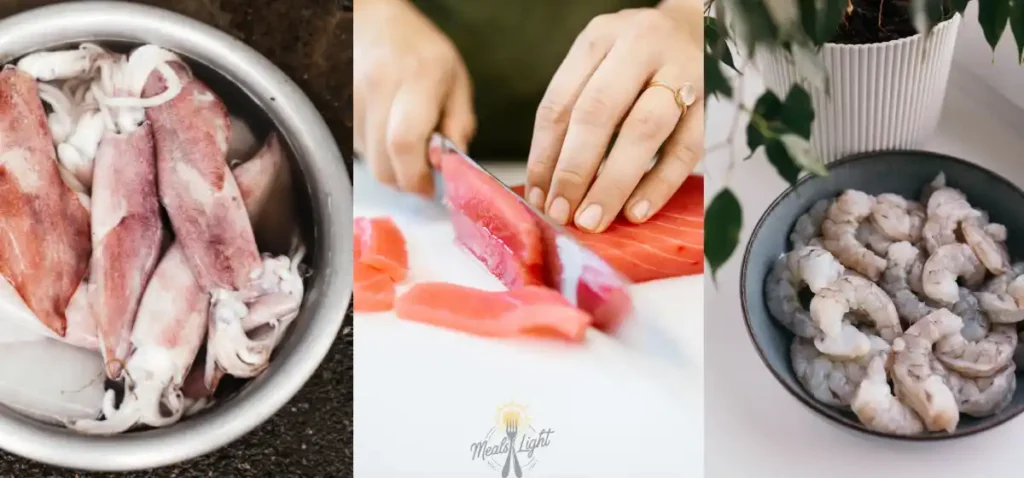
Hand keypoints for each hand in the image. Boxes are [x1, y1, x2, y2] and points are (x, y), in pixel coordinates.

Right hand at [354, 0, 475, 195]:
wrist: (372, 21)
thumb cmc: (420, 51)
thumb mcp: (456, 81)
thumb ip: (459, 125)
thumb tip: (452, 167)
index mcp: (418, 78)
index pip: (405, 142)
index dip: (416, 176)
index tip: (429, 187)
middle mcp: (379, 87)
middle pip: (382, 162)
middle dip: (404, 180)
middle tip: (420, 174)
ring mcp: (352, 97)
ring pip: (368, 160)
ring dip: (390, 165)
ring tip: (406, 142)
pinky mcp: (338, 109)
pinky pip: (357, 148)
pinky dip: (375, 152)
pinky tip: (386, 132)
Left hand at [525, 6, 703, 231]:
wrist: (703, 25)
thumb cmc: (639, 56)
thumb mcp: (601, 62)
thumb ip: (575, 110)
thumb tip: (548, 185)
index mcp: (600, 38)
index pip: (561, 101)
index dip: (544, 154)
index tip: (537, 197)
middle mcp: (640, 46)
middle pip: (599, 111)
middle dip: (574, 170)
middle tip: (562, 212)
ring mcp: (682, 70)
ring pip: (644, 129)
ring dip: (614, 181)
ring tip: (594, 219)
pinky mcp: (714, 100)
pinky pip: (686, 148)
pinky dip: (659, 183)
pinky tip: (637, 211)